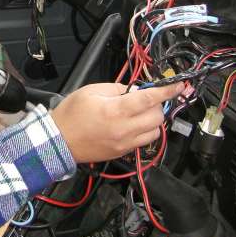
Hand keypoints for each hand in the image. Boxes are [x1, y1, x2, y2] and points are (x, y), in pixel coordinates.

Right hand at [50, 82, 183, 162]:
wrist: (57, 141)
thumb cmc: (71, 114)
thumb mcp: (91, 91)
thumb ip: (117, 88)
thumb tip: (136, 90)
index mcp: (115, 111)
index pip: (149, 99)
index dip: (167, 90)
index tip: (178, 85)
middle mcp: (123, 129)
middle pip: (157, 117)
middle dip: (157, 105)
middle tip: (145, 98)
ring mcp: (124, 143)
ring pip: (155, 131)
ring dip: (153, 119)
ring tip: (139, 112)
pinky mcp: (122, 152)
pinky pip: (144, 141)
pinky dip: (145, 130)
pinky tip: (133, 124)